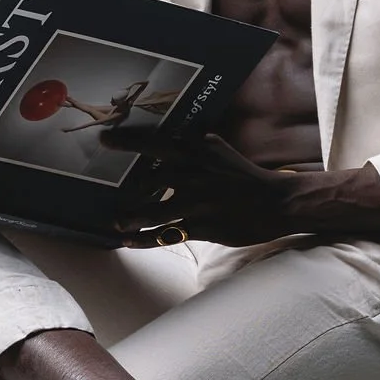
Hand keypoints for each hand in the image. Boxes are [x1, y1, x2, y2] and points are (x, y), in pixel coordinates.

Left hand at [108, 132, 303, 246]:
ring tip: (118, 223)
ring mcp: (196, 203)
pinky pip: (166, 235)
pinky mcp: (201, 227)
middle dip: (127, 188)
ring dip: (131, 219)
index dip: (128, 141)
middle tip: (109, 191)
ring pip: (153, 212)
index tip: (104, 139)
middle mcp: (193, 175)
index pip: (156, 143)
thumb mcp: (219, 150)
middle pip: (149, 180)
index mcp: (197, 151)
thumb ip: (192, 145)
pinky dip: (145, 240)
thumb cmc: (243, 175)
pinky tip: (130, 242)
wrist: (275, 202)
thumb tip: (168, 137)